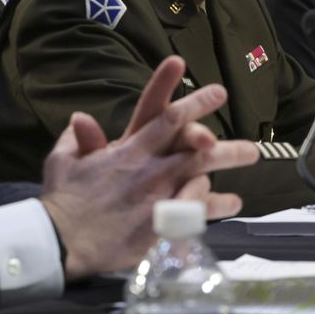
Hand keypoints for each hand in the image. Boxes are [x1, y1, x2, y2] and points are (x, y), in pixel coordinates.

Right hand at [39, 56, 258, 279]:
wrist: (62, 241)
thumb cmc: (63, 200)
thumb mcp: (63, 161)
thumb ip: (77, 139)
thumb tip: (80, 119)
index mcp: (126, 149)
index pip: (159, 114)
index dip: (177, 89)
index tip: (192, 72)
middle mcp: (148, 167)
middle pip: (191, 139)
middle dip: (217, 124)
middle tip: (231, 105)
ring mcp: (158, 194)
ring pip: (202, 170)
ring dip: (229, 159)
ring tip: (251, 154)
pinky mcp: (161, 222)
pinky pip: (197, 210)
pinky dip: (217, 204)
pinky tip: (232, 202)